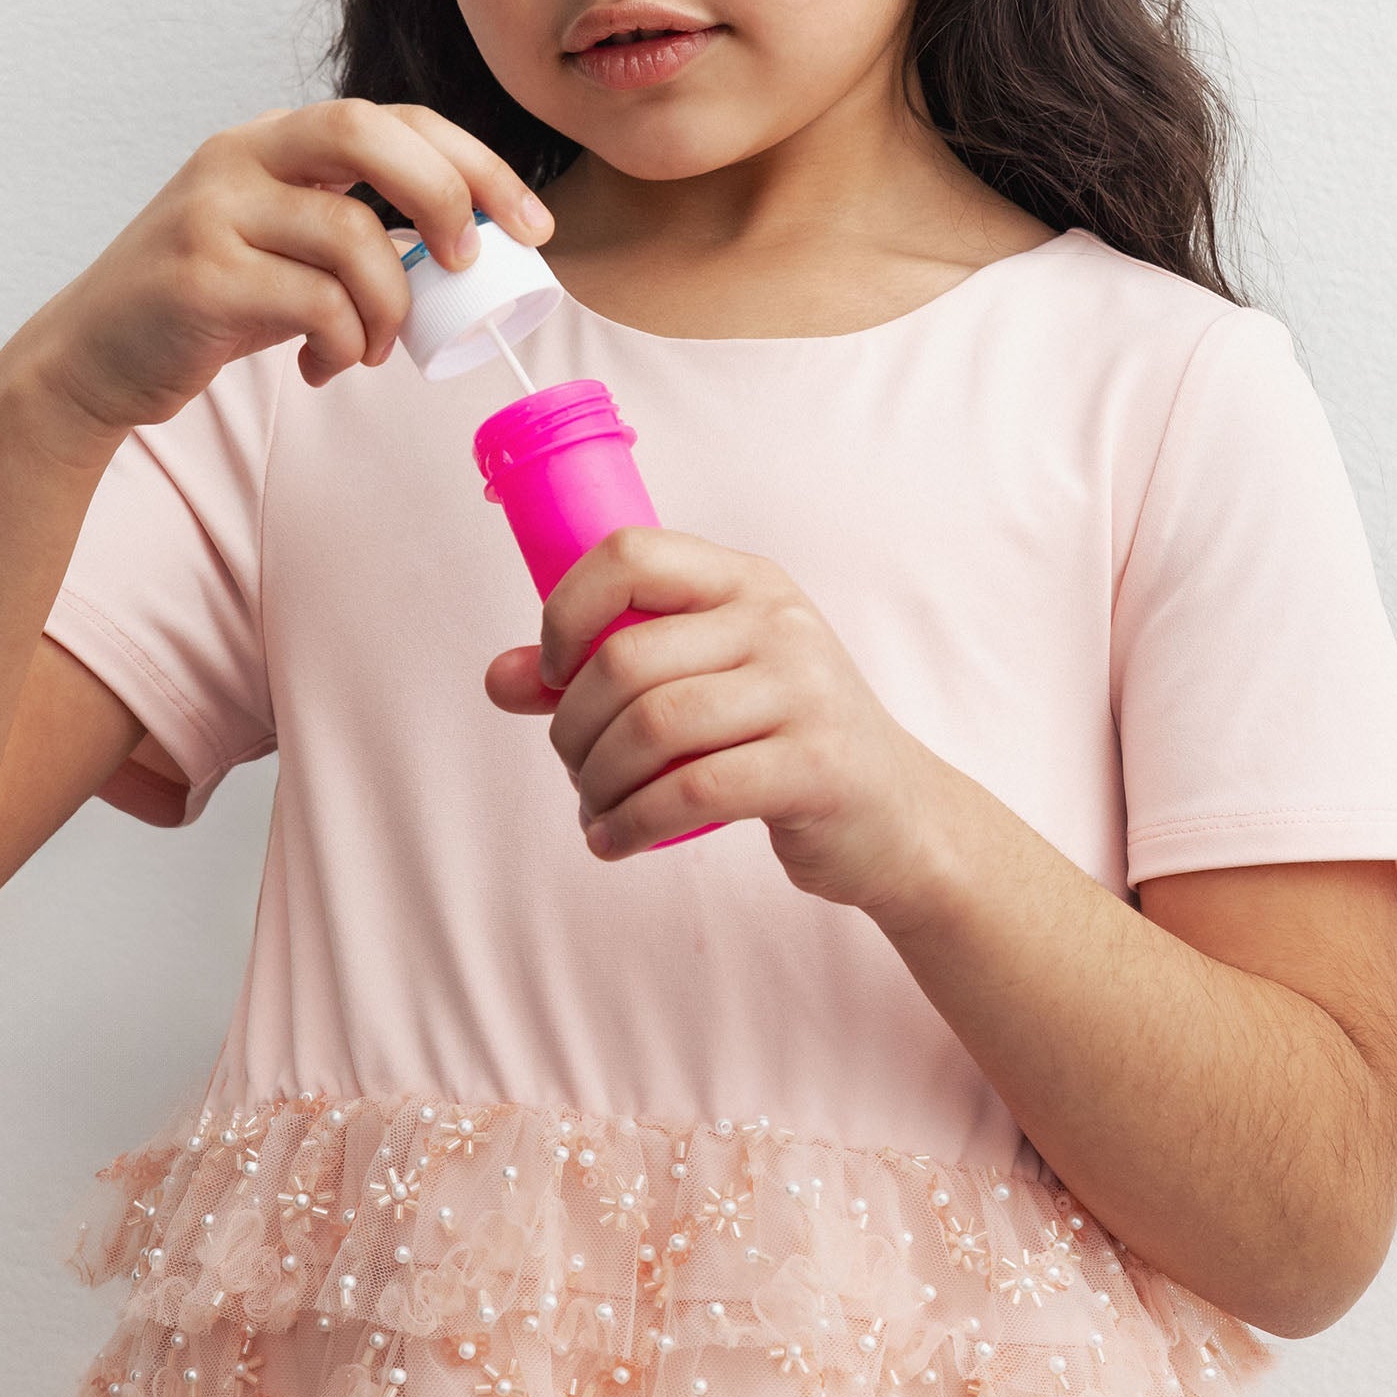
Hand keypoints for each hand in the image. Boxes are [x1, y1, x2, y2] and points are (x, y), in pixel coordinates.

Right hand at [18, 99, 554, 453]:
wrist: (93, 358)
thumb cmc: (207, 306)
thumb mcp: (283, 248)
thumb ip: (356, 230)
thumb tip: (469, 248)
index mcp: (272, 140)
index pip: (393, 119)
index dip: (475, 163)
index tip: (531, 223)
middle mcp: (240, 157)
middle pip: (370, 136)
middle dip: (447, 196)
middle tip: (470, 263)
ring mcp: (212, 211)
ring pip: (351, 236)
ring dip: (390, 306)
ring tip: (371, 349)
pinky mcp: (199, 276)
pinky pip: (313, 303)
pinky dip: (343, 344)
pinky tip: (322, 367)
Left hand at [482, 525, 937, 919]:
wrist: (897, 815)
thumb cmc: (782, 740)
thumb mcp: (704, 684)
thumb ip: (601, 672)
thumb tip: (500, 678)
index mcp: (745, 581)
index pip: (630, 554)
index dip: (565, 611)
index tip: (553, 672)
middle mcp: (777, 622)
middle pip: (625, 660)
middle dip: (573, 728)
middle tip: (576, 770)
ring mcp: (804, 690)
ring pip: (651, 727)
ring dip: (597, 782)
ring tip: (595, 811)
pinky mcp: (816, 766)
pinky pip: (691, 792)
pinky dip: (632, 824)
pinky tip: (615, 841)